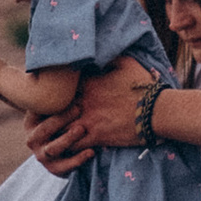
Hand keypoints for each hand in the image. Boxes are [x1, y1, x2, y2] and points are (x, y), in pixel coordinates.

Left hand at [25, 57, 147, 172]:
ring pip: (59, 129)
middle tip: (44, 119)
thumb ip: (108, 57)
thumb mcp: (126, 63)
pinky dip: (68, 147)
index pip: (61, 88)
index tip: (53, 97)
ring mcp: (88, 120)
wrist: (156, 110)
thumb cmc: (143, 86)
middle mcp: (84, 101)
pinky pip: (73, 145)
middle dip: (48, 114)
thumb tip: (100, 52)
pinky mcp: (96, 136)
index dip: (55, 93)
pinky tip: (67, 147)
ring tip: (50, 136)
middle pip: (55, 109)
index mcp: (88, 84)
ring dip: (55, 132)